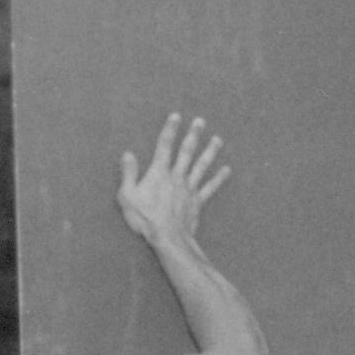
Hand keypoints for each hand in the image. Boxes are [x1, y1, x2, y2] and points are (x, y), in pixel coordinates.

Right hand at [117, 113, 230, 251]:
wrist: (168, 237)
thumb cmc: (145, 218)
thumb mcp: (127, 196)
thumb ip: (128, 173)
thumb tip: (128, 154)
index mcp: (159, 173)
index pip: (165, 146)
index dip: (170, 129)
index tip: (176, 116)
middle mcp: (176, 176)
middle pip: (187, 151)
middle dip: (193, 135)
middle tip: (200, 121)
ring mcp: (189, 188)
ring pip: (202, 165)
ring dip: (210, 151)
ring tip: (218, 139)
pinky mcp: (197, 202)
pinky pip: (210, 187)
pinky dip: (219, 178)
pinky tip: (227, 169)